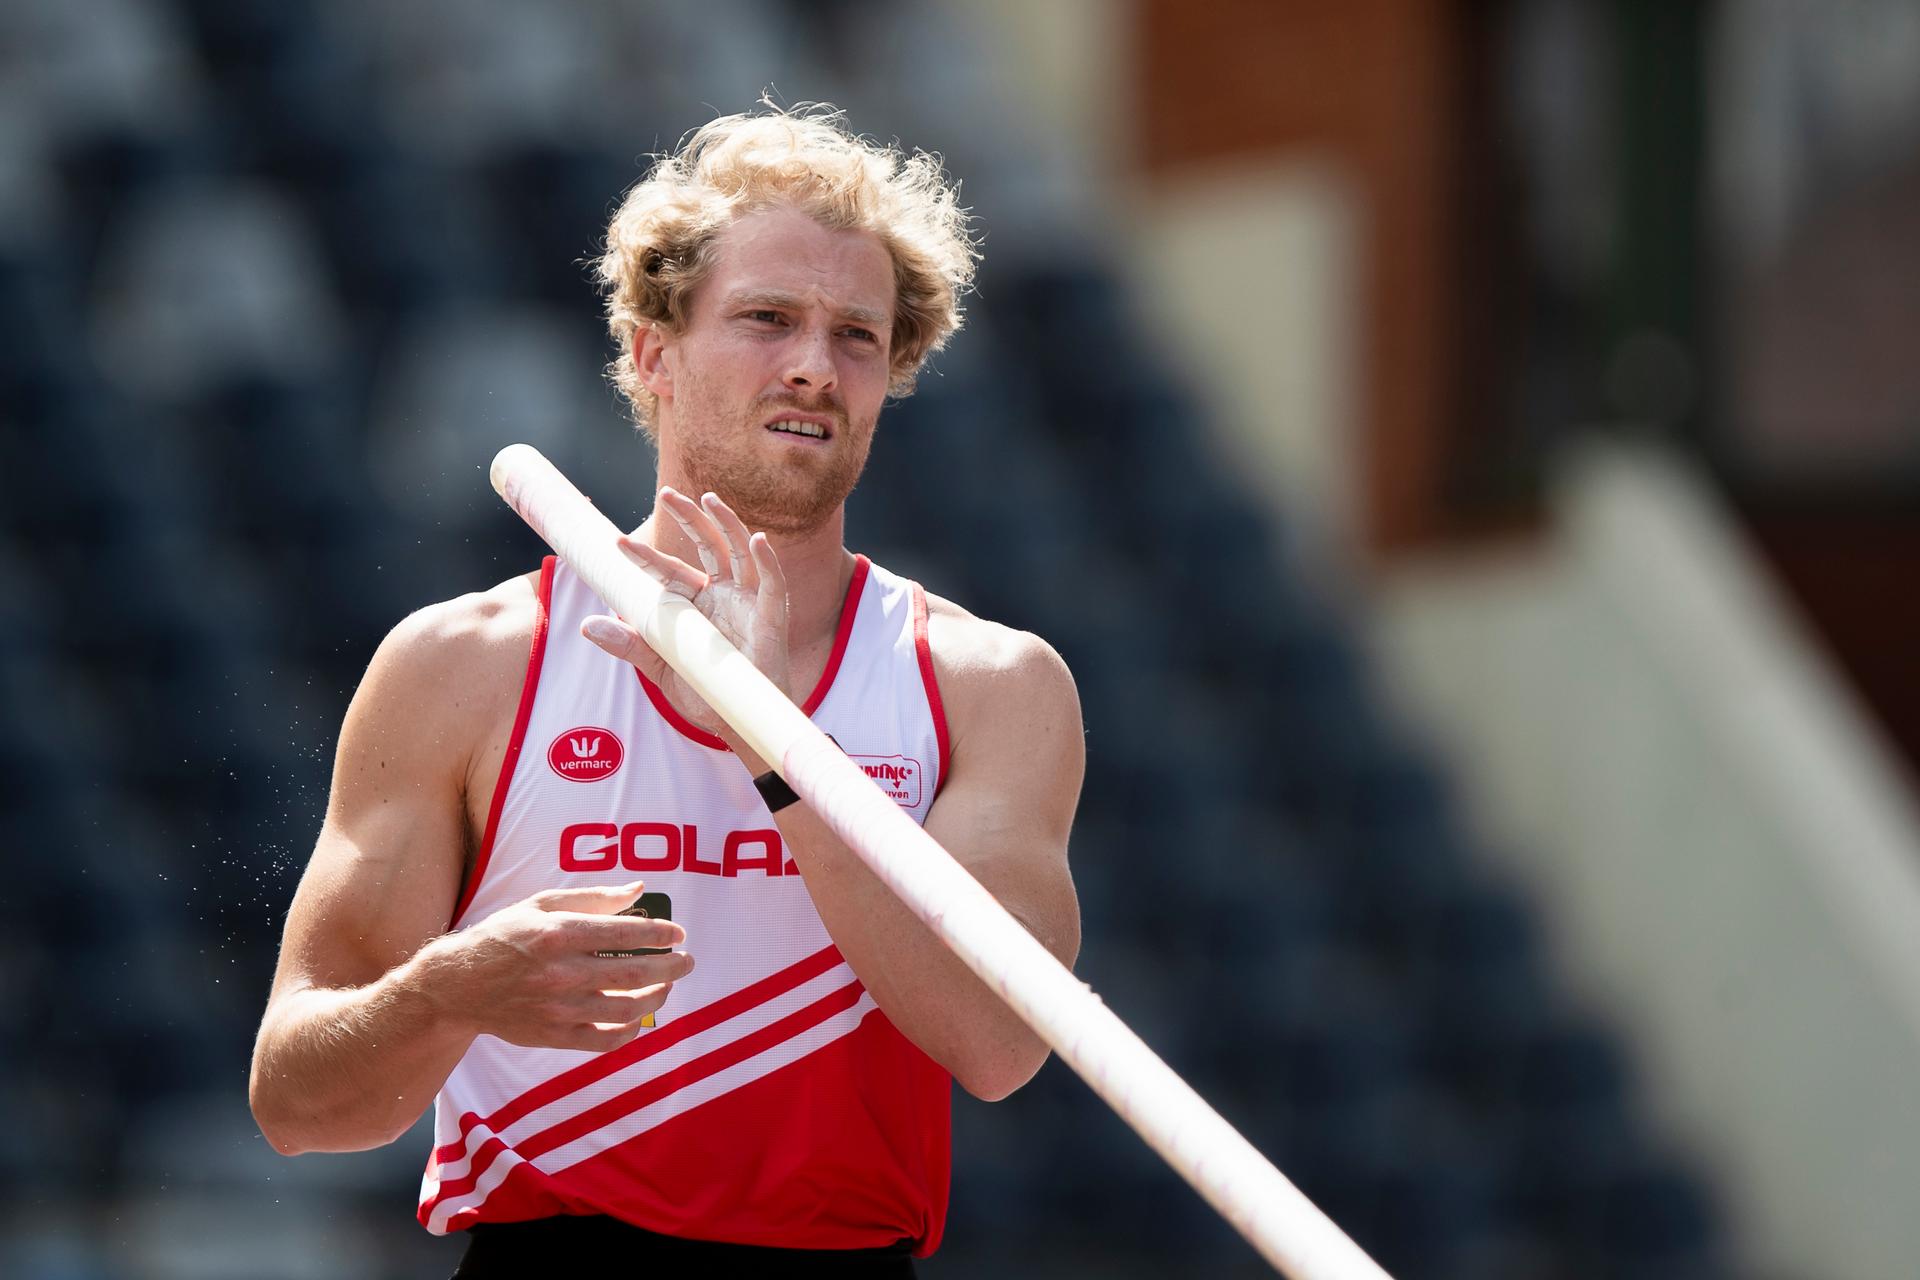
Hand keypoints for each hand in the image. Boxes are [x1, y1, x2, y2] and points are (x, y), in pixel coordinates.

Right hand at [424, 880, 692, 1052]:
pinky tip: (639, 1018)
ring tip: (667, 986)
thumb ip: (593, 897)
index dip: (660, 934)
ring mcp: (558, 1009)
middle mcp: (561, 973)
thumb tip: (638, 890)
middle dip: (670, 967)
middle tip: (687, 961)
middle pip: (633, 974)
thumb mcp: (541, 904)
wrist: (459, 985)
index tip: (678, 934)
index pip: (625, 933)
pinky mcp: (553, 1036)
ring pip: (625, 1010)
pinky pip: (604, 1040)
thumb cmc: (503, 937)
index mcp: (558, 934)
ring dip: (656, 998)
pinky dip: (630, 1032)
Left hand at [583, 487, 791, 734]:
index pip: (668, 570)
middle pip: (707, 545)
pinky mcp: (771, 617)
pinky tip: (758, 540)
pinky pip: (772, 583)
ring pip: (738, 552)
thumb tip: (587, 625)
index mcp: (695, 602)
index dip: (645, 556)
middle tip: (666, 494)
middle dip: (688, 518)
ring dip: (726, 523)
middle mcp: (721, 595)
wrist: (739, 724)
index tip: (617, 544)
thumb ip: (630, 645)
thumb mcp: (660, 668)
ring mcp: (747, 602)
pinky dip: (767, 560)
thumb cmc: (705, 693)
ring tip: (708, 498)